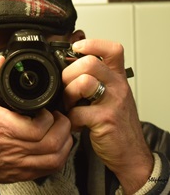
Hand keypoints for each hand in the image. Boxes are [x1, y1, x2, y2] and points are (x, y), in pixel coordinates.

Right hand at [0, 56, 72, 183]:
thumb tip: (1, 61)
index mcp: (6, 129)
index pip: (39, 128)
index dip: (49, 117)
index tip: (46, 109)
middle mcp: (17, 149)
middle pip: (53, 142)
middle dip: (62, 126)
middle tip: (57, 116)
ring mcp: (23, 164)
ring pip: (56, 156)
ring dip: (64, 140)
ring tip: (59, 127)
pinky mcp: (26, 173)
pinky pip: (52, 167)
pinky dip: (60, 155)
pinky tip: (57, 143)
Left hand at [62, 39, 152, 193]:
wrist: (130, 152)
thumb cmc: (116, 121)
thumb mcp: (110, 95)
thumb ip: (95, 79)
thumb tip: (67, 67)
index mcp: (117, 77)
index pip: (112, 49)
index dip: (92, 43)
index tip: (76, 48)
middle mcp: (117, 86)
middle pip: (90, 63)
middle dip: (69, 73)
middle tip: (66, 86)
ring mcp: (112, 102)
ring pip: (84, 82)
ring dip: (68, 94)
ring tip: (69, 105)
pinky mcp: (105, 120)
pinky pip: (78, 112)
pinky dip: (71, 118)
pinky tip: (75, 122)